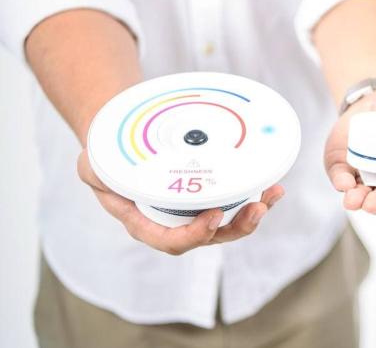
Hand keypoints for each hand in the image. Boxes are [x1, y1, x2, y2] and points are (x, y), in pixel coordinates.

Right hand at [77, 149, 283, 254]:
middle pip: (211, 236)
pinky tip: (273, 187)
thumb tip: (107, 172)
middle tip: (257, 207)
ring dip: (254, 212)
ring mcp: (193, 210)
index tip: (212, 216)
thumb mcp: (92, 165)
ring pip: (229, 222)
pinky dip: (255, 196)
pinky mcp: (208, 195)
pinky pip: (236, 202)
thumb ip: (98, 173)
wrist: (119, 142)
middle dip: (238, 227)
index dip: (195, 235)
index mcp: (145, 223)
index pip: (172, 241)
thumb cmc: (104, 156)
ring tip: (273, 195)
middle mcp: (173, 222)